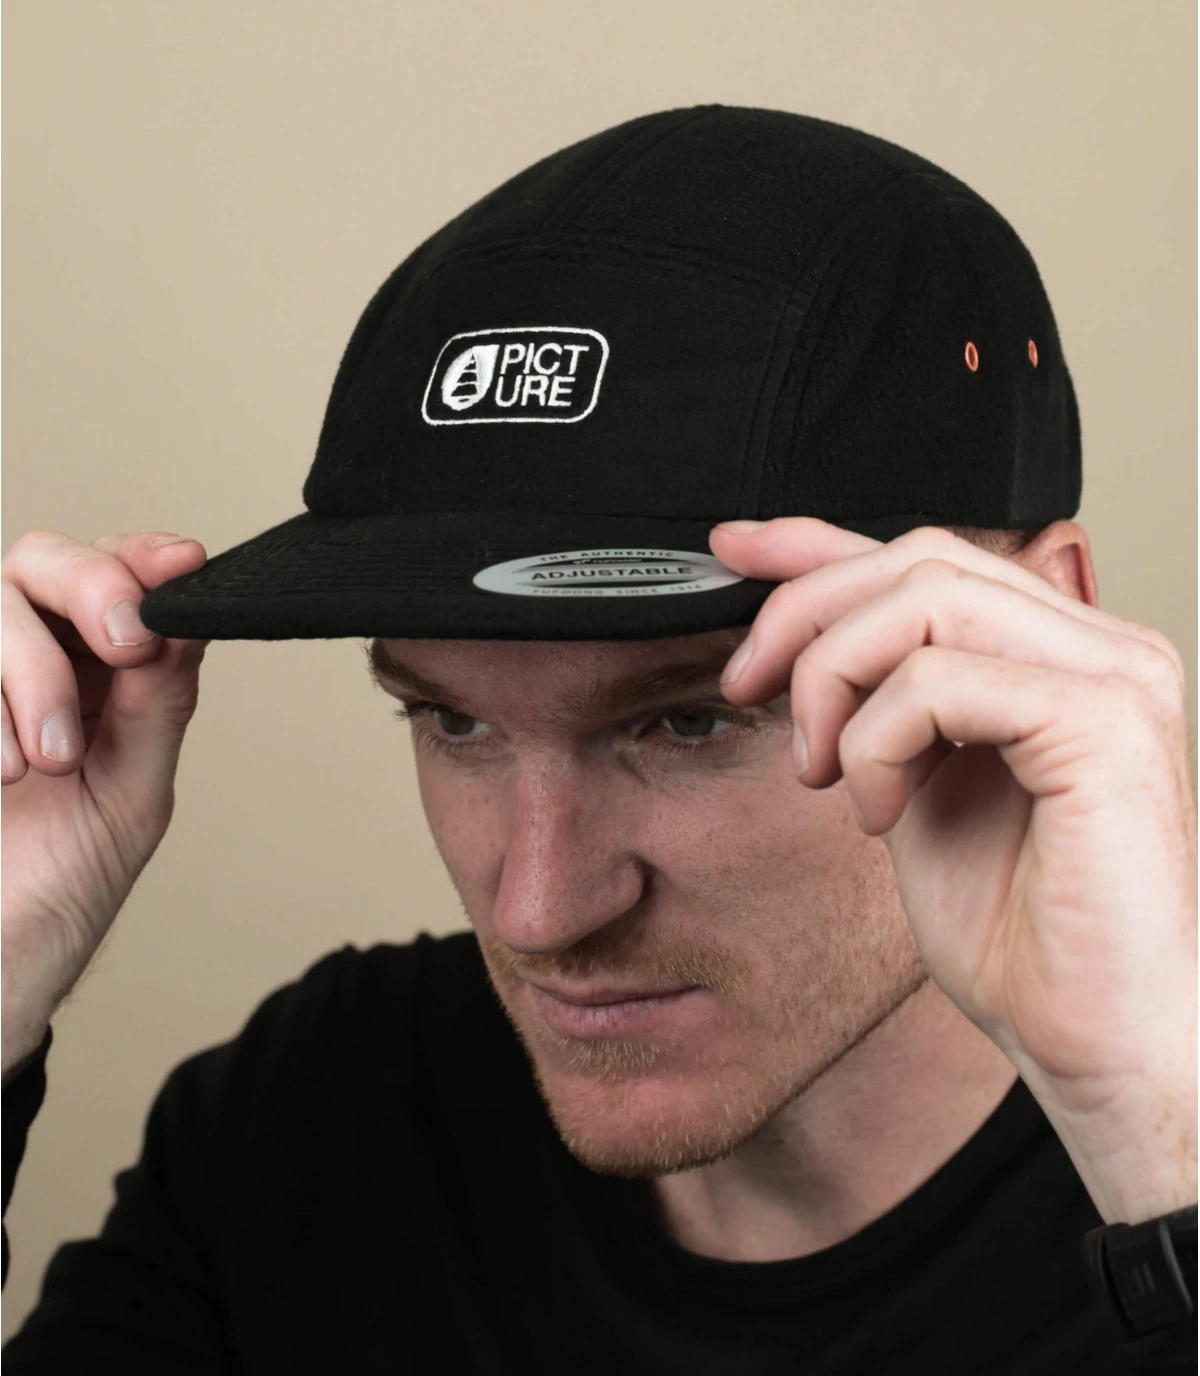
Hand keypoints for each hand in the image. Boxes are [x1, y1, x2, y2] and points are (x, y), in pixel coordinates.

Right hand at [1, 530, 209, 1079]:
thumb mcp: (128, 796)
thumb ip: (155, 703)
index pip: (117, 578)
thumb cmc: (54, 891)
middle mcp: (26, 665)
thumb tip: (187, 618)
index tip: (179, 565)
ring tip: (46, 759)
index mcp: (94, 679)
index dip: (143, 558)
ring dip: (32, 668)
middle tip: (125, 645)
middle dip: (92, 590)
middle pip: (43, 562)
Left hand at [710, 517, 1196, 1223]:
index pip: (930, 556)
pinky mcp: (1106, 725)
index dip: (818, 542)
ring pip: (924, 597)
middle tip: (750, 689)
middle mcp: (1098, 647)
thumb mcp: (912, 783)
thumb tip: (811, 640)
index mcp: (1058, 653)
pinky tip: (878, 809)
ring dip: (834, 680)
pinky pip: (941, 678)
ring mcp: (1113, 677)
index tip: (734, 550)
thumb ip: (879, 699)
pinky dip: (879, 740)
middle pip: (918, 557)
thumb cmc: (1020, 930)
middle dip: (803, 615)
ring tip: (824, 771)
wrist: (1093, 1038)